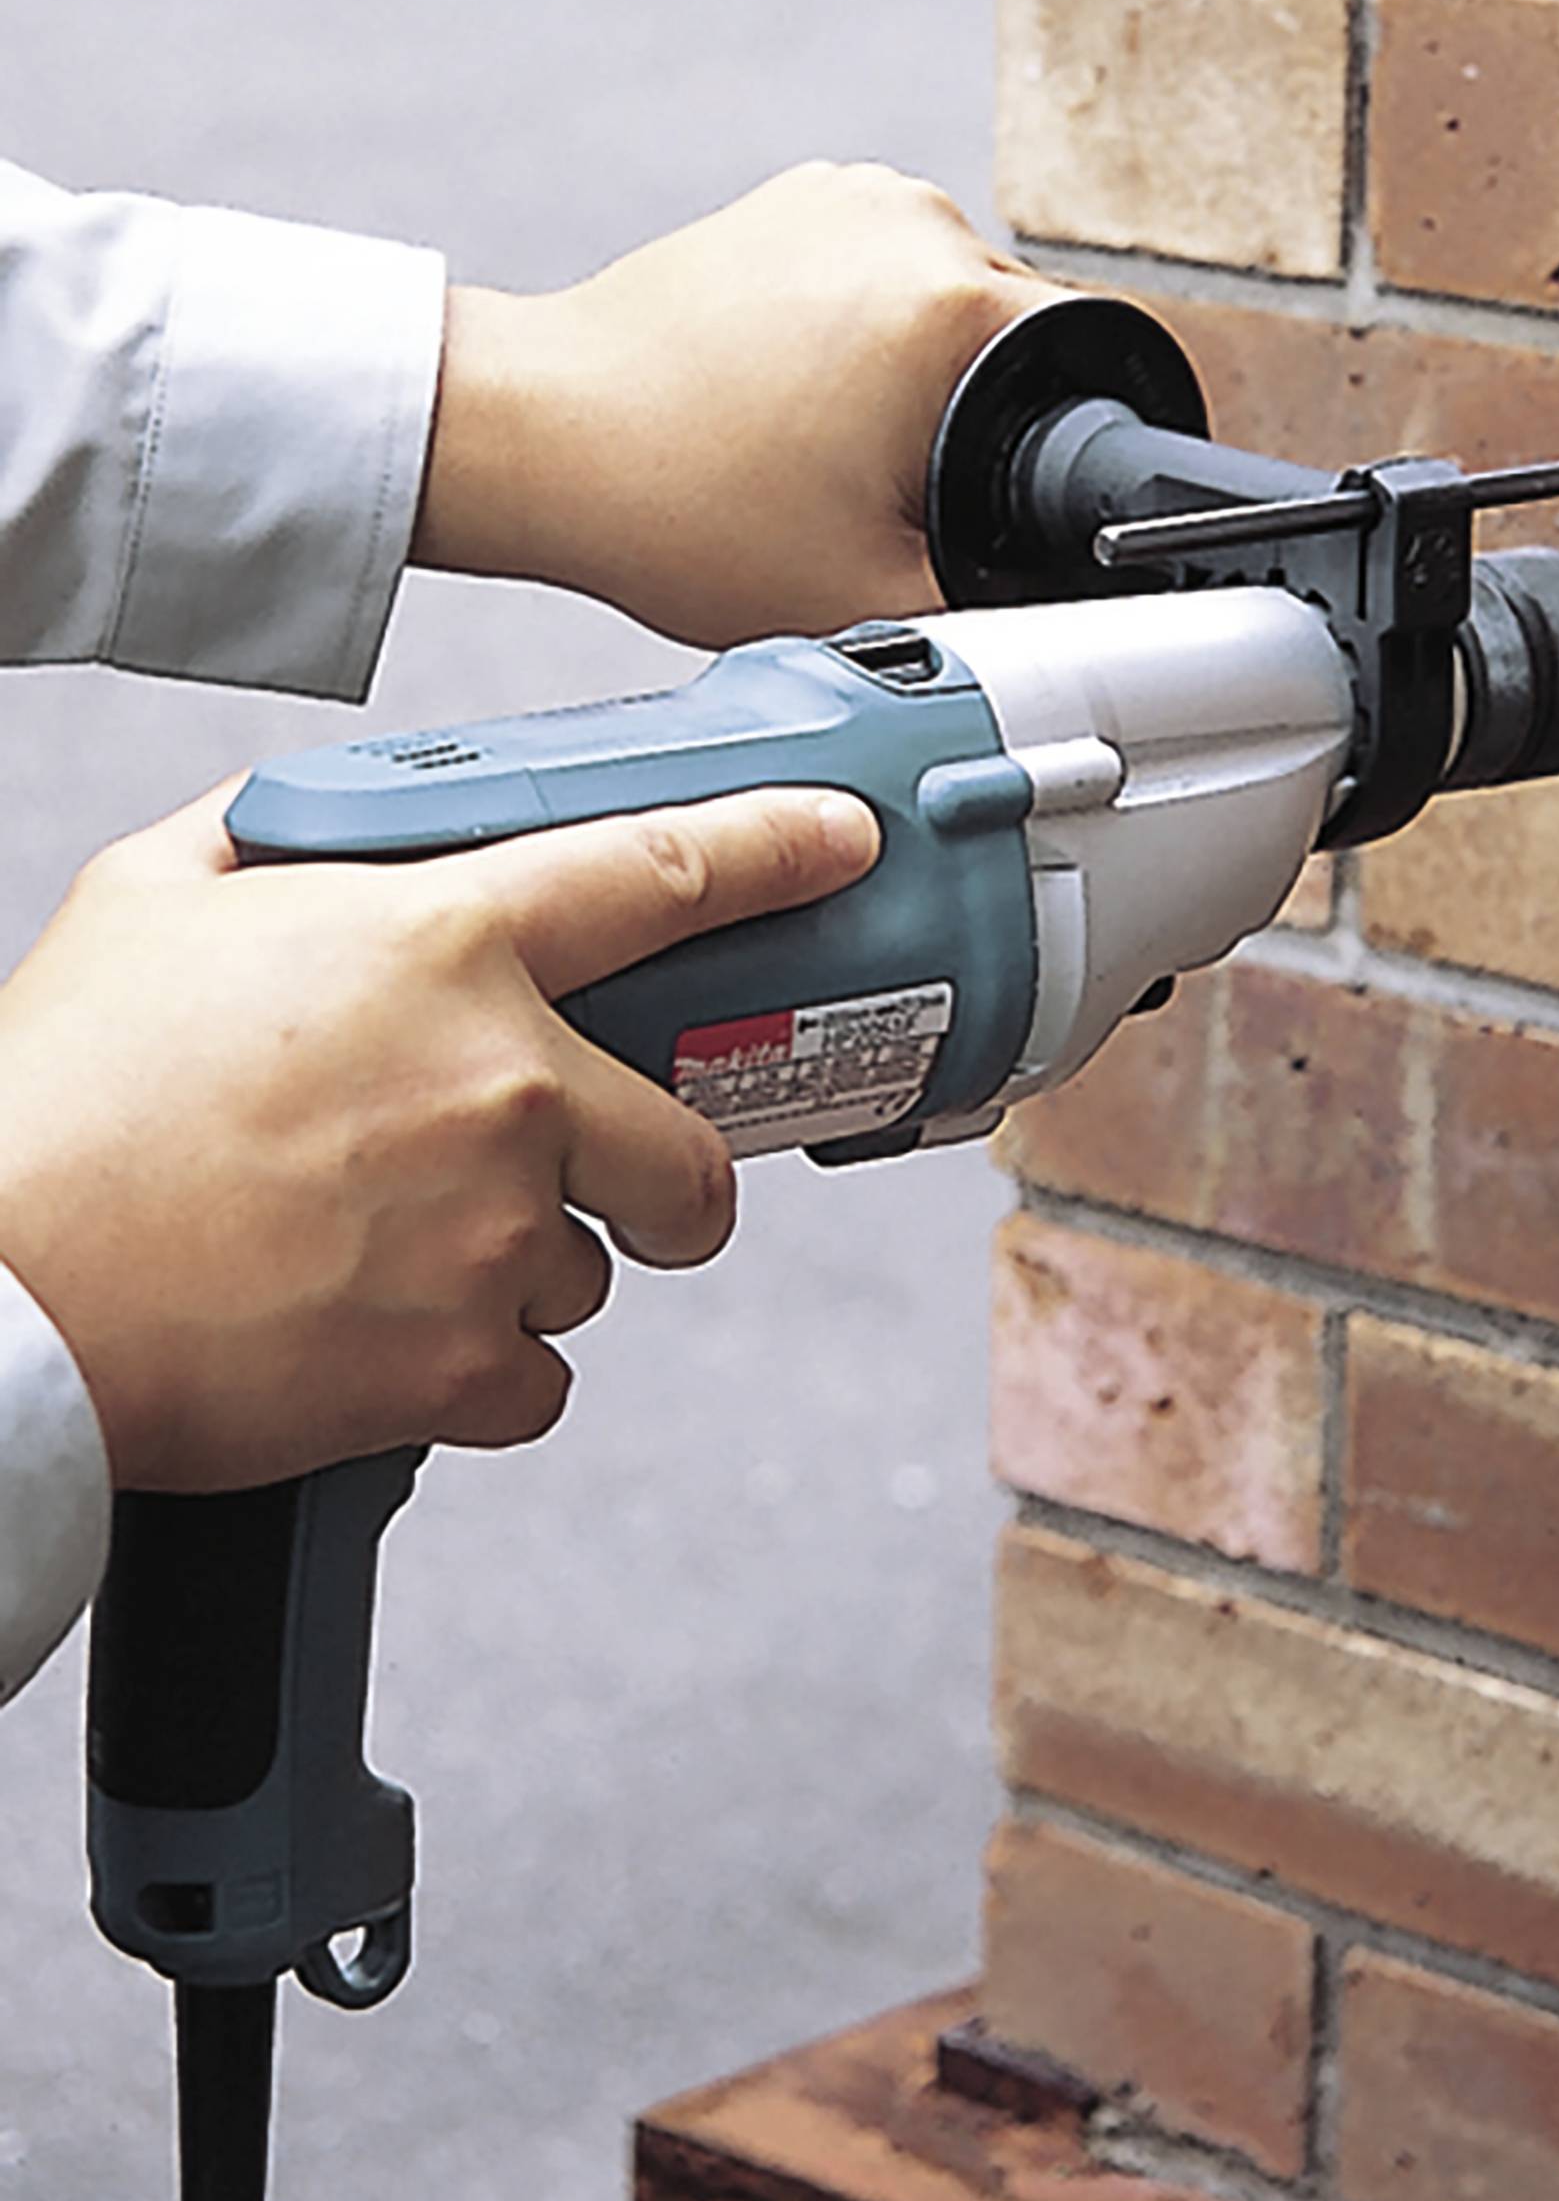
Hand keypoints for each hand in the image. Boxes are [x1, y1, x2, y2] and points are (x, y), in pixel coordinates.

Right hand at [0, 781, 877, 1489]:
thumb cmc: (55, 1099)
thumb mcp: (146, 905)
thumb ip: (267, 843)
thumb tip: (321, 821)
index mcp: (441, 947)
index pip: (658, 877)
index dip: (773, 850)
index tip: (839, 846)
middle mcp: (506, 1084)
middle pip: (693, 1150)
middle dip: (673, 1182)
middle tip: (614, 1190)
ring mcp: (499, 1231)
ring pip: (598, 1267)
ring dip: (527, 1271)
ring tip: (384, 1260)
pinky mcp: (467, 1362)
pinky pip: (542, 1379)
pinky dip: (480, 1376)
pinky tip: (377, 1344)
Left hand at [412, 162, 1053, 643]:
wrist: (541, 437)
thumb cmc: (676, 507)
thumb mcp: (876, 596)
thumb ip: (1005, 610)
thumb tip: (1076, 619)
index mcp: (950, 303)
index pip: (1094, 370)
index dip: (1078, 456)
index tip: (1027, 509)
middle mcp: (912, 220)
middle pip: (1028, 338)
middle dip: (996, 422)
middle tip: (908, 496)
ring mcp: (851, 197)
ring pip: (960, 310)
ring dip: (937, 382)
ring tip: (848, 451)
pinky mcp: (801, 201)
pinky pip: (892, 280)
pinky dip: (878, 343)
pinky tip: (815, 406)